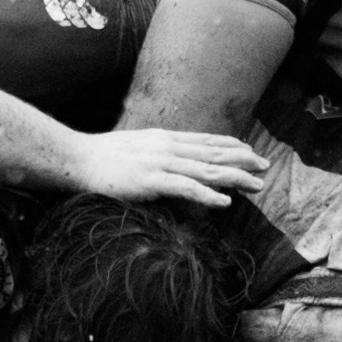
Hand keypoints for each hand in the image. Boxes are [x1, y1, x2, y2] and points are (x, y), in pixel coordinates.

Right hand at [56, 126, 258, 208]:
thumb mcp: (133, 149)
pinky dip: (208, 195)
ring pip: (207, 170)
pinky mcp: (151, 180)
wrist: (75, 159)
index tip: (250, 151)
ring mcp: (160, 162)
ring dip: (235, 177)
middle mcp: (167, 147)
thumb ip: (154, 154)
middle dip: (242, 160)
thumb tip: (168, 163)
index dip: (230, 146)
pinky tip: (225, 202)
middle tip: (265, 167)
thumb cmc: (99, 158)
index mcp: (163, 139)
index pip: (205, 141)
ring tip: (257, 185)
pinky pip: (186, 188)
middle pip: (213, 153)